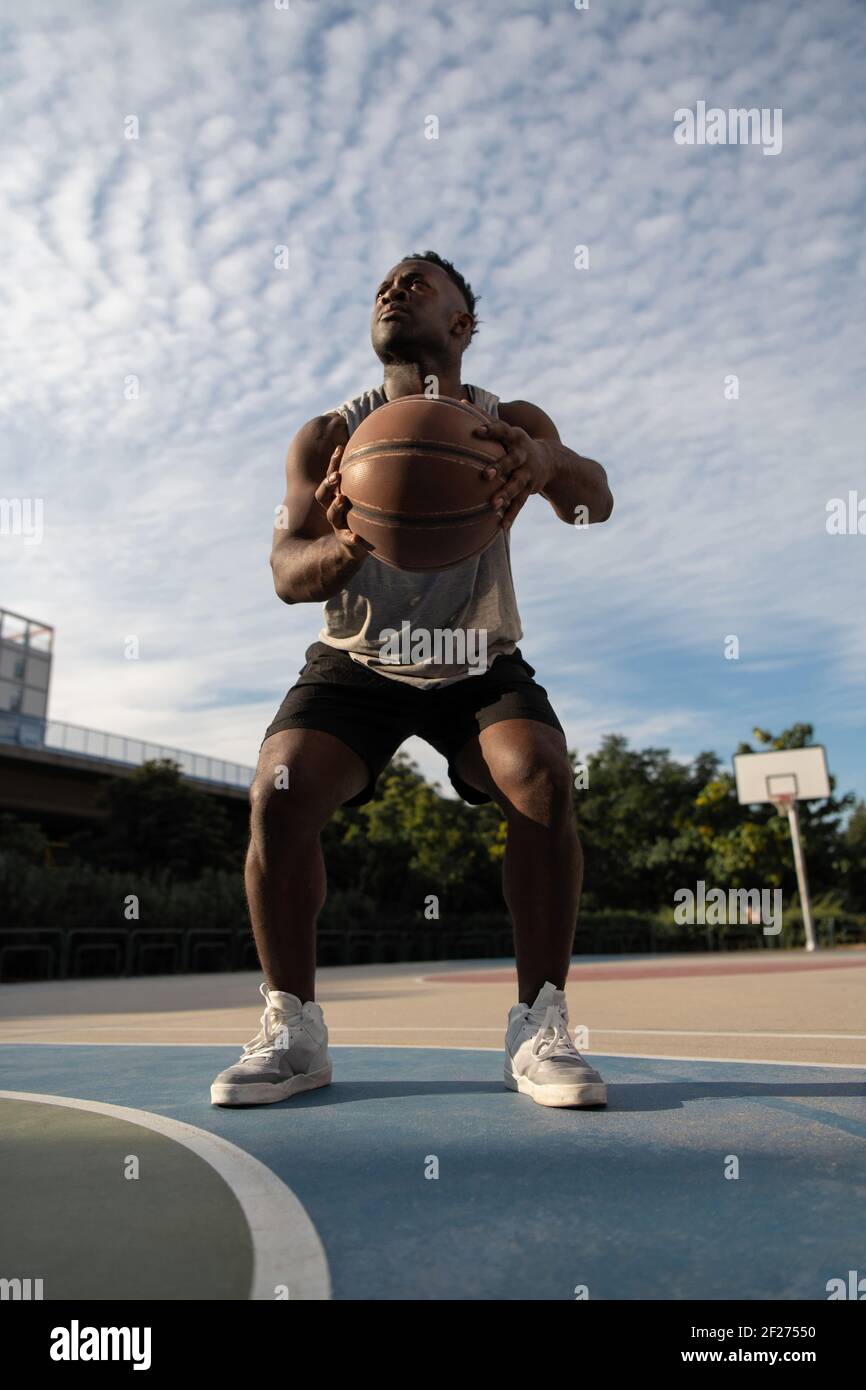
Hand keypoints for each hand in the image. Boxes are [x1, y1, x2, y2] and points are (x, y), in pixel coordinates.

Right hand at [314, 444, 373, 560]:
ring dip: (336, 506)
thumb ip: (374, 481)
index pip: (330, 477)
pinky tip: (357, 538)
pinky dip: (352, 539)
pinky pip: (348, 540)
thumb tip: (393, 452)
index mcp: (338, 497)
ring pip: (331, 515)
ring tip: (342, 499)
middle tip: (337, 476)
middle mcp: (335, 509)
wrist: (360, 546)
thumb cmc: (367, 517)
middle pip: (322, 494)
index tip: (340, 449)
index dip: (333, 463)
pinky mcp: (347, 541)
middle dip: (328, 484)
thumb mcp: (367, 499)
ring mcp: (339, 525)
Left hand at [472, 420, 553, 530]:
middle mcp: (523, 455)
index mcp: (515, 437)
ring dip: (504, 494)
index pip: (502, 431)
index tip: (476, 431)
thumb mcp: (507, 430)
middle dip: (499, 467)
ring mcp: (528, 474)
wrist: (551, 460)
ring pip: (516, 485)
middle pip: (511, 461)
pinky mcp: (530, 489)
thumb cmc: (516, 443)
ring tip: (491, 504)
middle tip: (485, 474)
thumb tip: (459, 402)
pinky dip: (511, 515)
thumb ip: (484, 417)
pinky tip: (500, 526)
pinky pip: (519, 504)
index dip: (490, 431)